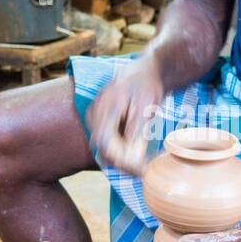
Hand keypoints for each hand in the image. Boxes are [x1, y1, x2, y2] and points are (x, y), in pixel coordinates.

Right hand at [85, 58, 163, 175]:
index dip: (122, 161)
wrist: (144, 72)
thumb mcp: (146, 107)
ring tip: (143, 164)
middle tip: (145, 169)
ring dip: (122, 159)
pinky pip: (106, 142)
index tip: (141, 169)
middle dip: (123, 163)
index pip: (105, 143)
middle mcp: (94, 113)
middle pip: (102, 148)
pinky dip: (120, 151)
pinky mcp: (98, 121)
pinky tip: (136, 154)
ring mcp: (94, 117)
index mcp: (104, 107)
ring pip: (103, 148)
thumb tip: (132, 157)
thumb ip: (137, 131)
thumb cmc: (146, 86)